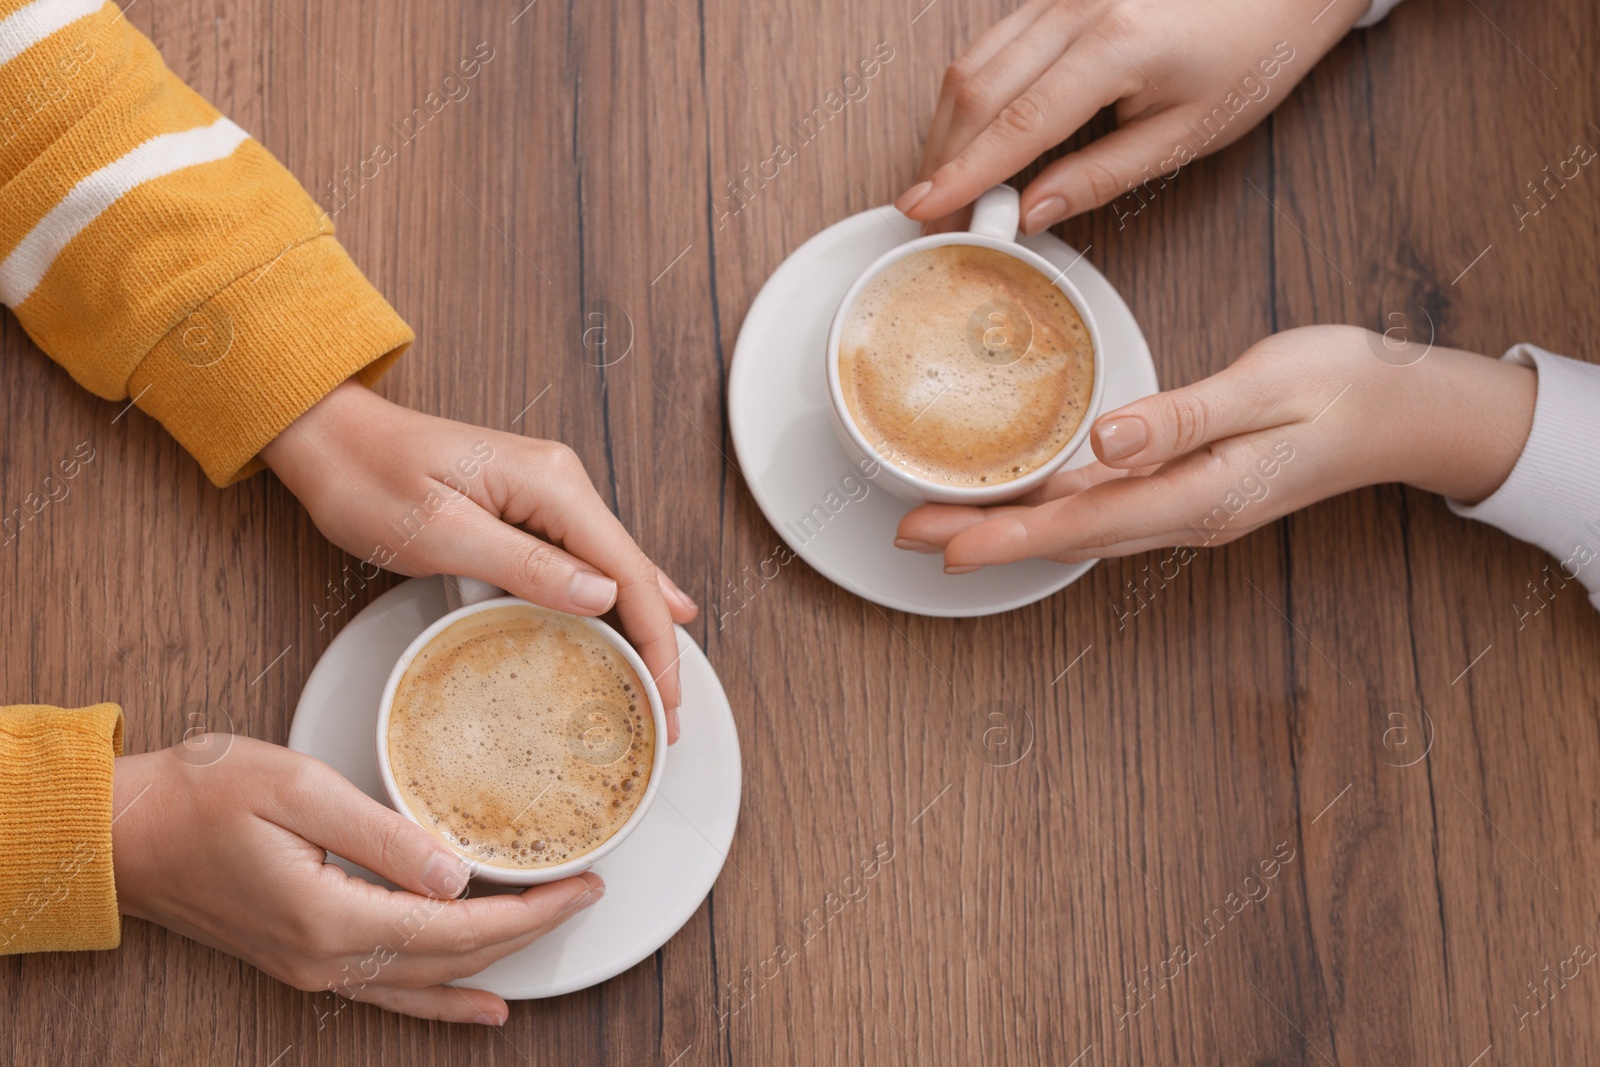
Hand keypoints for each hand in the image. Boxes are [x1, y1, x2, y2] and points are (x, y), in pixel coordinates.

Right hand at [112, 737, 601, 1023]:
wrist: (121, 834)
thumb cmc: (200, 794)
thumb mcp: (297, 790)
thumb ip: (383, 834)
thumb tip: (455, 873)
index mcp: (332, 915)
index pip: (460, 926)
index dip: (530, 911)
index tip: (582, 883)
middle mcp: (326, 957)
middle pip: (454, 959)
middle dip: (529, 931)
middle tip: (585, 895)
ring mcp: (312, 967)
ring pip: (427, 983)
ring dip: (495, 964)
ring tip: (550, 943)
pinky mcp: (302, 959)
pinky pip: (391, 992)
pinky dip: (443, 999)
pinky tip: (478, 1004)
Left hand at [261, 381, 696, 739]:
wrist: (329, 437)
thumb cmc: (368, 478)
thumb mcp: (441, 532)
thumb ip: (525, 565)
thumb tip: (603, 597)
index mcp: (550, 483)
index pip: (627, 569)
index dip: (656, 638)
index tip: (667, 695)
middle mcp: (562, 481)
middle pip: (632, 571)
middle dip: (658, 643)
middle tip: (669, 711)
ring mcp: (549, 491)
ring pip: (615, 568)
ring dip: (639, 626)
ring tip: (659, 686)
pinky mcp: (529, 505)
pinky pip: (586, 560)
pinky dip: (615, 600)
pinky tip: (645, 617)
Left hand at [895, 326, 1536, 567]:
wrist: (1409, 413)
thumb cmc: (1348, 388)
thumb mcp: (1268, 388)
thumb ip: (1184, 417)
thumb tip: (1106, 440)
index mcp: (1202, 494)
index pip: (1087, 523)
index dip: (1012, 536)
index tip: (948, 545)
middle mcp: (1185, 514)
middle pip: (1068, 535)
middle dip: (988, 537)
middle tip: (910, 533)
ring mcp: (1186, 507)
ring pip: (1081, 525)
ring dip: (1012, 526)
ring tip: (942, 520)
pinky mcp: (1188, 488)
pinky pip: (1106, 507)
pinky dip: (1053, 508)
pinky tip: (1021, 499)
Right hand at [896, 0, 1362, 233]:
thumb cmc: (1252, 51)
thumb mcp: (1185, 135)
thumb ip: (1101, 176)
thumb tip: (1033, 213)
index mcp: (1114, 47)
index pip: (1014, 127)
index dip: (963, 176)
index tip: (926, 211)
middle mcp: (1078, 10)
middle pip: (976, 89)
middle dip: (943, 158)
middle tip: (930, 214)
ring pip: (974, 61)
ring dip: (949, 127)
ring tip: (943, 182)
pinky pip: (995, 42)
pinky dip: (971, 93)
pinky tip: (969, 133)